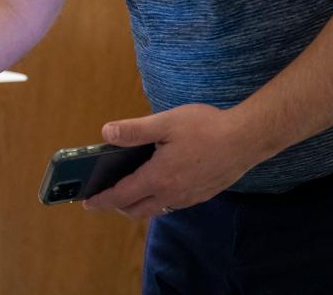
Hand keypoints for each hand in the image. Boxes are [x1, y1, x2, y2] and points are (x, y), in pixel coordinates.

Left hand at [83, 103, 253, 219]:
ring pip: (155, 210)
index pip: (122, 195)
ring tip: (128, 192)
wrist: (246, 139)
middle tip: (104, 198)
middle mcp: (172, 194)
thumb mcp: (166, 123)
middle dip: (117, 206)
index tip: (86, 203)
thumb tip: (106, 133)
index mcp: (159, 177)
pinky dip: (157, 201)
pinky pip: (172, 205)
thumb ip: (134, 131)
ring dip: (137, 205)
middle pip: (136, 210)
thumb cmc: (207, 128)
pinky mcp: (201, 195)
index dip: (102, 199)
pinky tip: (158, 185)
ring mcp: (188, 197)